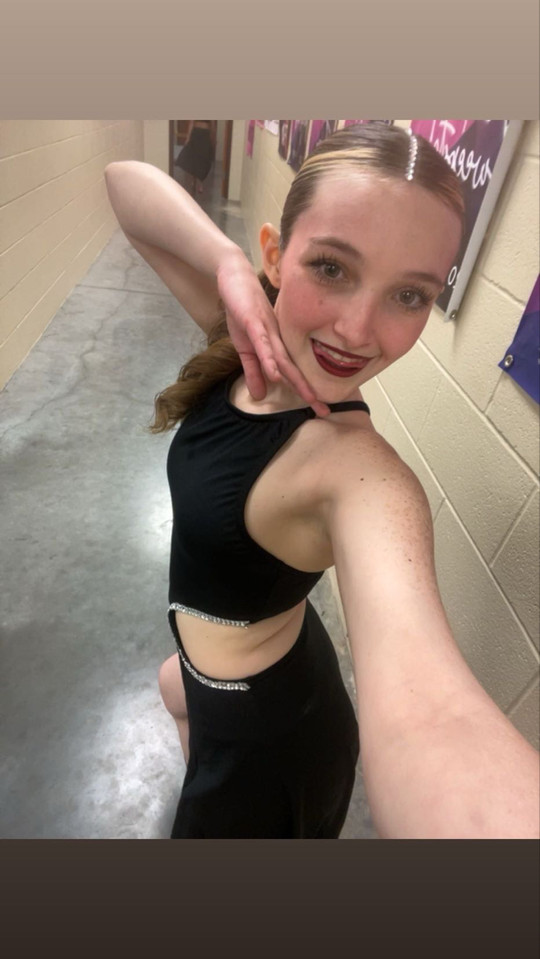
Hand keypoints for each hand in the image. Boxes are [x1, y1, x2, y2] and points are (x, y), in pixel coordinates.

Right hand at [216, 251, 329, 416]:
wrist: (234, 279)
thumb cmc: (243, 312)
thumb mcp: (245, 347)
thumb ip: (254, 371)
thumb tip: (260, 396)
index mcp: (277, 347)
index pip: (293, 374)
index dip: (306, 392)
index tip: (322, 410)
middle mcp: (277, 340)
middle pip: (294, 370)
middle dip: (308, 391)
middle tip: (325, 411)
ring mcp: (266, 330)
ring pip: (282, 358)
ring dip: (295, 378)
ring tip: (308, 398)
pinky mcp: (253, 321)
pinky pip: (263, 342)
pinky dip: (269, 359)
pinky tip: (276, 373)